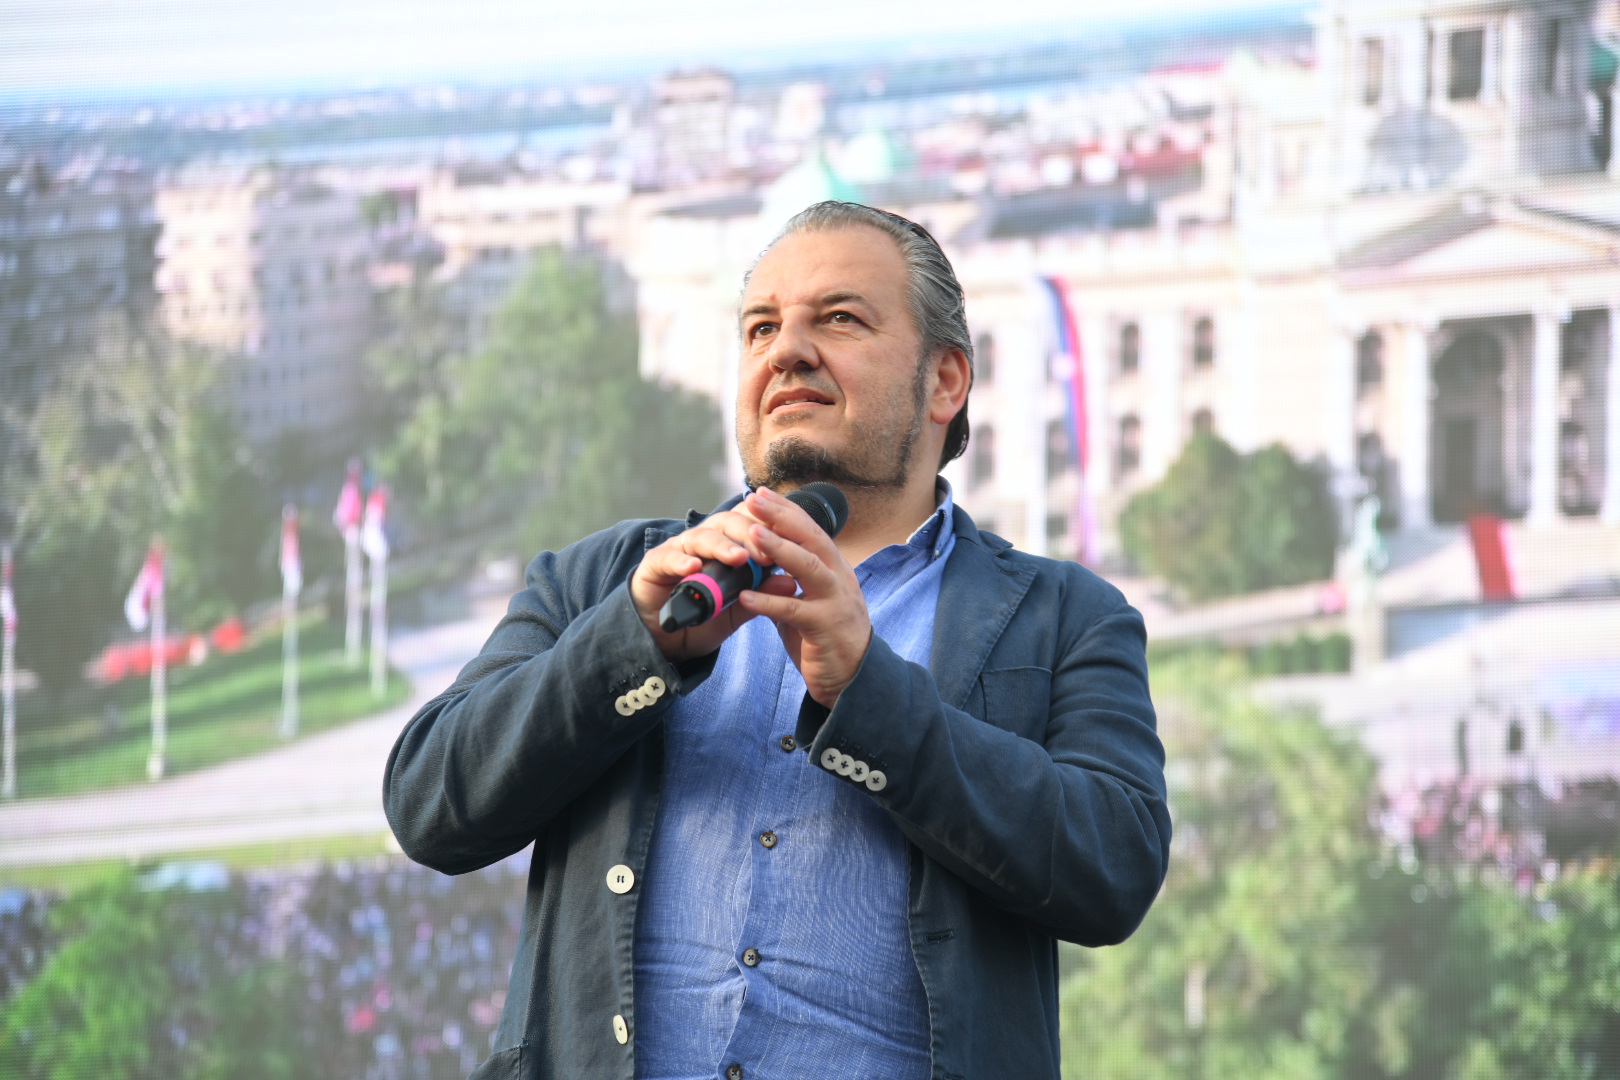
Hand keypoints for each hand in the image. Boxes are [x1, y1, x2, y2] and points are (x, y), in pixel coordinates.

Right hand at [630, 503, 776, 661]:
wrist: (664, 640)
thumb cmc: (703, 618)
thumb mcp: (736, 609)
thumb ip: (760, 594)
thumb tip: (791, 582)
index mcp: (726, 544)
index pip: (747, 521)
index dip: (767, 527)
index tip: (789, 543)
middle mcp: (702, 541)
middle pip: (726, 523)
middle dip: (748, 534)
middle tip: (766, 554)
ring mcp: (677, 550)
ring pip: (700, 537)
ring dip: (721, 546)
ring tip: (738, 558)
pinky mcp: (654, 564)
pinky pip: (667, 558)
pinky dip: (680, 561)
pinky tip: (693, 568)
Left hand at [735, 487, 871, 707]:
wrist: (853, 679)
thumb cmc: (826, 638)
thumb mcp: (808, 602)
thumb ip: (787, 583)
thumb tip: (757, 565)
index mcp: (834, 569)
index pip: (810, 530)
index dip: (786, 510)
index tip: (760, 493)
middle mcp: (839, 579)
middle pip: (812, 538)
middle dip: (782, 517)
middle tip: (754, 500)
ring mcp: (836, 602)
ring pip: (808, 567)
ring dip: (779, 549)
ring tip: (751, 535)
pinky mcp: (826, 628)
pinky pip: (794, 610)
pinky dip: (769, 602)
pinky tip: (745, 595)